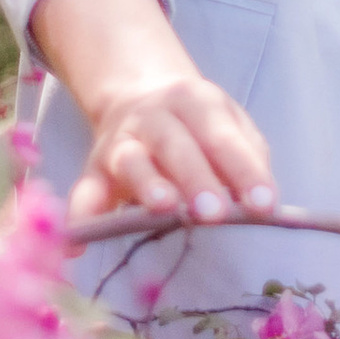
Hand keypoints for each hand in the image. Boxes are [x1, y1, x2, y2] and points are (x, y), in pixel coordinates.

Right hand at [68, 77, 280, 224]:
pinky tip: (76, 243)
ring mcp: (121, 141)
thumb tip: (261, 202)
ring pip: (132, 160)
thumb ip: (247, 156)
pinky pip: (85, 191)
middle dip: (196, 178)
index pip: (224, 137)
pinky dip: (79, 215)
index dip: (245, 171)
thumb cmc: (197, 124)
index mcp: (195, 102)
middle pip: (177, 145)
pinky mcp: (94, 168)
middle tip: (215, 213)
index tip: (264, 206)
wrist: (139, 95)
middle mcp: (155, 117)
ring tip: (163, 209)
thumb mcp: (228, 123)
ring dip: (146, 184)